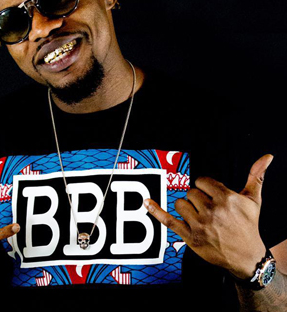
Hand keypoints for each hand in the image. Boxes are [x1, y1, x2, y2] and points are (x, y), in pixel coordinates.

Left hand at [144, 154, 272, 278]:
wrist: (246, 257)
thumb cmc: (248, 226)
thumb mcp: (253, 201)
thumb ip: (256, 176)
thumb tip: (266, 156)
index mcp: (226, 198)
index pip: (202, 181)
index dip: (206, 187)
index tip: (212, 196)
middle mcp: (212, 210)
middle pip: (191, 192)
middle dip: (198, 199)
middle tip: (209, 211)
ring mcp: (199, 224)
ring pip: (180, 203)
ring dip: (186, 208)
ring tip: (199, 217)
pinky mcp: (189, 237)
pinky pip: (168, 220)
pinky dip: (155, 211)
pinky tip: (146, 202)